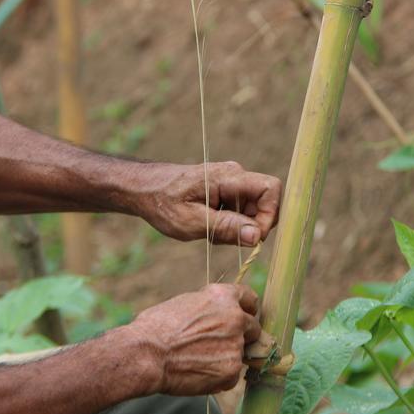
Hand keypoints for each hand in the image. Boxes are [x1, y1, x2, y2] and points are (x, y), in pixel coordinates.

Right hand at [128, 284, 261, 395]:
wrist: (146, 354)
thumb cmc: (155, 328)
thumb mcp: (185, 304)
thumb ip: (208, 308)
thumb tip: (215, 316)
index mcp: (223, 297)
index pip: (249, 298)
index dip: (247, 309)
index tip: (246, 316)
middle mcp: (235, 318)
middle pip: (253, 328)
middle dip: (242, 336)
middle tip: (220, 345)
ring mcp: (236, 346)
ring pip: (239, 354)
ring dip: (225, 358)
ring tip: (197, 361)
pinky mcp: (232, 371)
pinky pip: (230, 375)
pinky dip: (217, 377)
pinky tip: (196, 374)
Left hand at [135, 161, 281, 245]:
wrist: (143, 189)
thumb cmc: (162, 203)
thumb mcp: (191, 222)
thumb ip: (226, 228)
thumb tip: (257, 235)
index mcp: (228, 177)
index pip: (271, 189)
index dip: (269, 214)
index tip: (252, 237)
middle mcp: (234, 175)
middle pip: (264, 202)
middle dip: (252, 226)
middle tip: (224, 238)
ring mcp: (231, 182)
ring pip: (253, 209)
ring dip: (239, 227)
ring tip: (211, 232)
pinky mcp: (226, 191)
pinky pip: (241, 210)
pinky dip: (230, 223)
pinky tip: (208, 226)